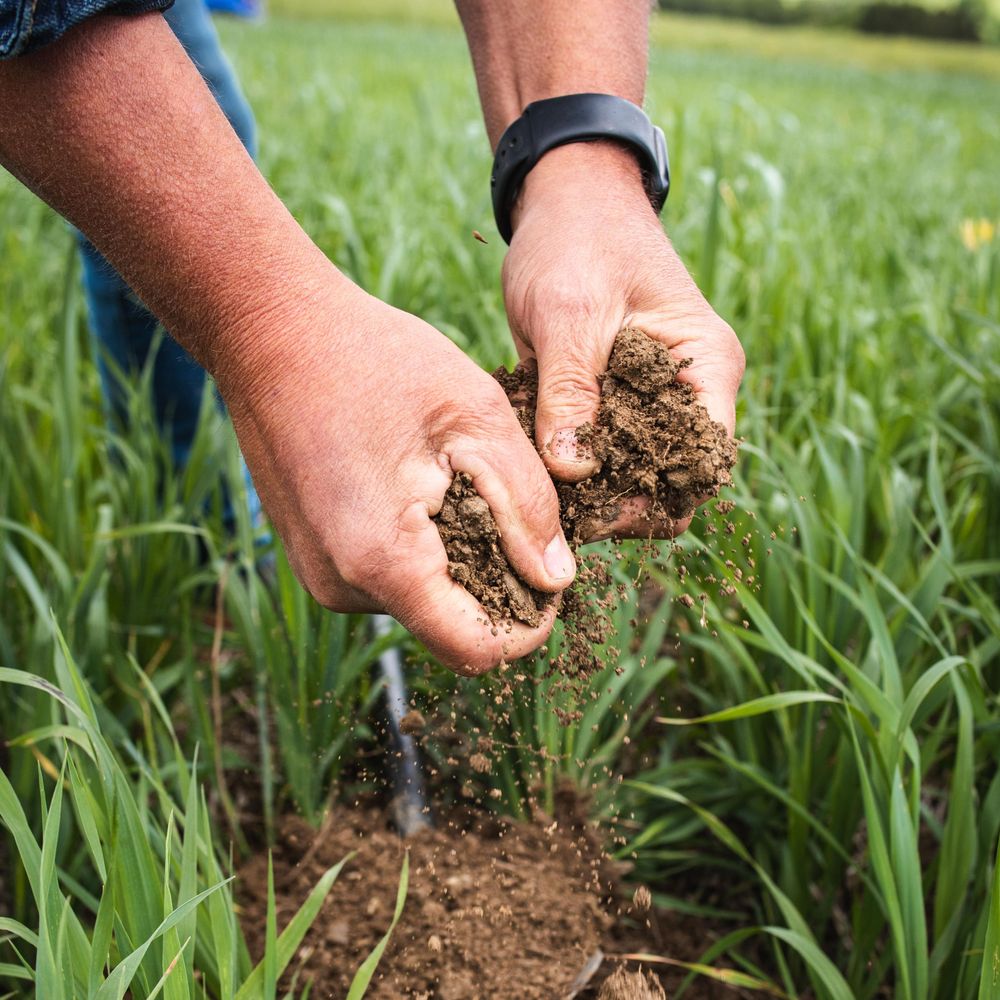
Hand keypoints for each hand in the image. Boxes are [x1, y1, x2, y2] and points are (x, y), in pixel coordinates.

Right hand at [215, 282, 575, 674]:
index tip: (551, 574)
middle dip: (498, 585)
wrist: (271, 332)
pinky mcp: (315, 557)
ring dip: (459, 561)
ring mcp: (321, 576)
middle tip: (513, 510)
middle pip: (449, 627)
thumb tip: (557, 577)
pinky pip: (388, 578)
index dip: (528, 626)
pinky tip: (424, 486)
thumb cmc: (375, 360)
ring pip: (421, 601)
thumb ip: (526, 505)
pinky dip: (422, 548)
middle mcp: (343, 587)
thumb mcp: (476, 419)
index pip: (476, 650)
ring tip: (461, 485)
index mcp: (385, 562)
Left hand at [501, 141, 744, 539]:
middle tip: (558, 508)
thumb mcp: (568, 314)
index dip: (657, 497)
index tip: (595, 507)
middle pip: (673, 483)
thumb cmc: (576, 240)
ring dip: (593, 490)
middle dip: (621, 503)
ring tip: (540, 487)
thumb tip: (573, 471)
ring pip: (637, 476)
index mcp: (706, 367)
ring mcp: (655, 400)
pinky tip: (533, 462)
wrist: (563, 200)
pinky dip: (573, 465)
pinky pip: (604, 452)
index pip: (705, 463)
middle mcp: (691, 392)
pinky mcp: (618, 401)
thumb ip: (570, 391)